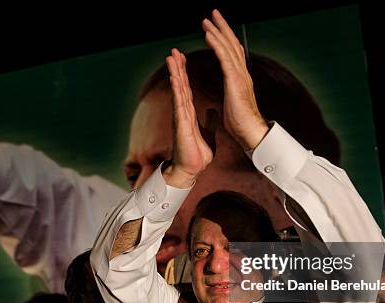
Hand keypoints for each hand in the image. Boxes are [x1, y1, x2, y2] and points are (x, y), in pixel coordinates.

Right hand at [163, 48, 214, 187]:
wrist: (191, 169)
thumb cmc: (196, 154)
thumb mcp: (208, 133)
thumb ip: (209, 121)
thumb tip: (213, 110)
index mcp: (189, 113)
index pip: (187, 88)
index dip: (185, 72)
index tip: (183, 58)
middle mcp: (183, 112)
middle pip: (180, 84)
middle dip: (177, 67)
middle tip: (174, 50)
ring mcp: (180, 116)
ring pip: (177, 90)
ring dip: (174, 73)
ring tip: (171, 57)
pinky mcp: (181, 123)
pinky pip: (179, 102)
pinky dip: (177, 89)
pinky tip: (175, 77)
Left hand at [203, 9, 268, 150]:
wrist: (249, 131)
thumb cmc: (241, 122)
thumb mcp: (234, 102)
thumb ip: (232, 92)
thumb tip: (231, 93)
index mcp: (240, 78)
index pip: (233, 53)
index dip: (226, 39)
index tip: (218, 28)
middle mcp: (242, 72)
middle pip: (232, 44)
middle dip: (222, 27)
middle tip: (214, 13)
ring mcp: (239, 75)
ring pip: (228, 47)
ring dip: (217, 31)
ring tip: (207, 20)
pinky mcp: (234, 80)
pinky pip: (223, 57)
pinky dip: (216, 44)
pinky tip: (208, 35)